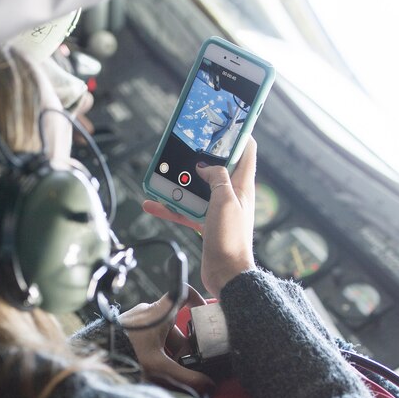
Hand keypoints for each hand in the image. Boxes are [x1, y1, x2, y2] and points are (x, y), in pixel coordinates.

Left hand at [120, 288, 213, 394]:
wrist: (96, 352)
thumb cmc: (128, 352)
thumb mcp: (159, 366)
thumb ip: (186, 376)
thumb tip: (208, 384)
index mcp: (161, 312)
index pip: (183, 293)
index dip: (197, 299)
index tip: (205, 312)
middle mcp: (150, 311)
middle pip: (176, 326)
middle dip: (182, 348)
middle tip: (183, 367)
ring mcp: (138, 318)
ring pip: (162, 333)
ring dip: (168, 352)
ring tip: (165, 372)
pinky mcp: (129, 326)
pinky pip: (149, 335)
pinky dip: (155, 349)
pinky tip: (152, 368)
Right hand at [142, 137, 257, 294]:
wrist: (227, 274)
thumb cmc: (231, 238)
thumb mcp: (225, 200)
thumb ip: (217, 177)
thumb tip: (206, 167)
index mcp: (242, 186)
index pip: (246, 152)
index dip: (238, 135)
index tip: (224, 123)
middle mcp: (231, 195)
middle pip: (217, 168)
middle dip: (200, 157)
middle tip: (185, 145)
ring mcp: (218, 210)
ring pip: (196, 189)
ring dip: (179, 183)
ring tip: (163, 174)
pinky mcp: (205, 224)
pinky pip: (185, 210)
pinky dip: (170, 207)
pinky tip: (151, 204)